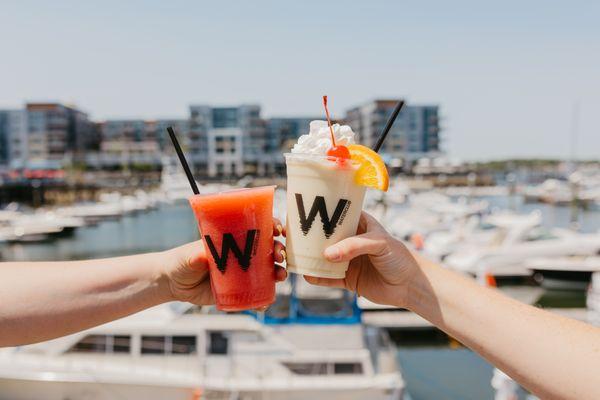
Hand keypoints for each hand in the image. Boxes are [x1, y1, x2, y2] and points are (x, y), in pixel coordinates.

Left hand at [158, 218, 286, 306]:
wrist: (172, 284)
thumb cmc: (180, 262)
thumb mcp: (187, 257)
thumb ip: (193, 257)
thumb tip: (200, 256)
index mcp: (233, 238)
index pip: (257, 228)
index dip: (271, 226)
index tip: (278, 229)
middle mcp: (241, 254)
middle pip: (267, 249)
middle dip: (279, 250)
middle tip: (280, 255)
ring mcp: (241, 273)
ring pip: (267, 271)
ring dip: (278, 272)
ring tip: (280, 276)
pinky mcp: (238, 292)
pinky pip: (256, 295)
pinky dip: (264, 299)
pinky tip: (266, 302)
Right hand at [304, 211, 418, 307]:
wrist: (411, 286)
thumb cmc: (400, 257)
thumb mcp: (379, 244)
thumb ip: (354, 246)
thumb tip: (327, 255)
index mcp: (359, 224)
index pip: (336, 214)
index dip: (320, 212)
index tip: (302, 211)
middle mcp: (351, 241)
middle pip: (325, 236)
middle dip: (309, 236)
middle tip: (293, 234)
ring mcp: (348, 260)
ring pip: (324, 257)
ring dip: (310, 256)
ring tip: (295, 254)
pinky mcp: (348, 279)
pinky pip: (328, 278)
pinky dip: (317, 277)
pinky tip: (307, 274)